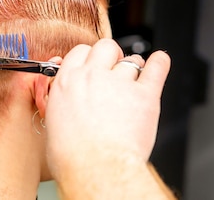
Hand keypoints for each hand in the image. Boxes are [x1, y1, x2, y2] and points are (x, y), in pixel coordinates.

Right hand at [45, 38, 169, 177]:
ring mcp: (120, 84)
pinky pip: (156, 69)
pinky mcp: (145, 96)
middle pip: (105, 47)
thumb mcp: (53, 124)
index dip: (88, 57)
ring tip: (134, 79)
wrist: (96, 167)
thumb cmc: (72, 155)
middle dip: (110, 55)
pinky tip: (160, 62)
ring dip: (133, 68)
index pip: (80, 52)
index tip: (92, 64)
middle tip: (112, 68)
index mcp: (67, 82)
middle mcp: (93, 77)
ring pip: (131, 61)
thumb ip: (63, 106)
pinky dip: (160, 63)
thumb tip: (67, 108)